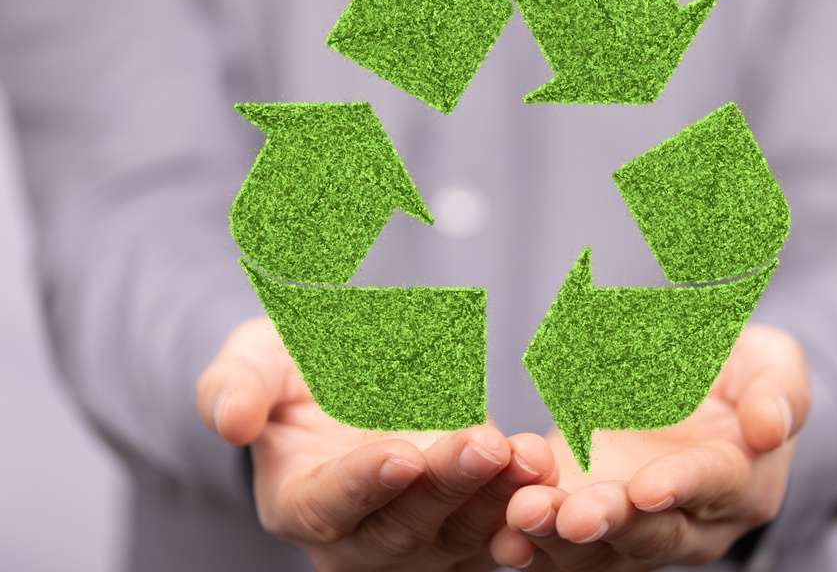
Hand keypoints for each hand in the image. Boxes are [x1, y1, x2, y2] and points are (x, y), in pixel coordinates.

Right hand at [197, 318, 557, 571]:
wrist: (348, 384)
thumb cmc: (295, 372)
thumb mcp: (255, 361)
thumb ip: (237, 386)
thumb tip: (228, 421)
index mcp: (300, 501)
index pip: (329, 506)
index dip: (364, 484)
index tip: (400, 454)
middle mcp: (358, 537)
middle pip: (404, 526)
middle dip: (446, 486)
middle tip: (484, 445)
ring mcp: (416, 538)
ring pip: (458, 533)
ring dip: (496, 498)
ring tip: (528, 456)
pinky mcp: (462, 525)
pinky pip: (494, 525)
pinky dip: (521, 499)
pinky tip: (545, 465)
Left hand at [490, 324, 809, 569]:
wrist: (691, 386)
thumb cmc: (736, 371)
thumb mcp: (771, 363)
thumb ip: (779, 391)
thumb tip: (770, 426)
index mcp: (741, 481)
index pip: (713, 486)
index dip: (680, 486)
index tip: (647, 487)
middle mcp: (690, 521)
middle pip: (651, 532)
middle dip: (609, 523)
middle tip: (571, 516)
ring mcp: (634, 528)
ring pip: (599, 549)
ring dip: (558, 539)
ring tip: (523, 519)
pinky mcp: (588, 519)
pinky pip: (561, 545)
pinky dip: (533, 542)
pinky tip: (502, 535)